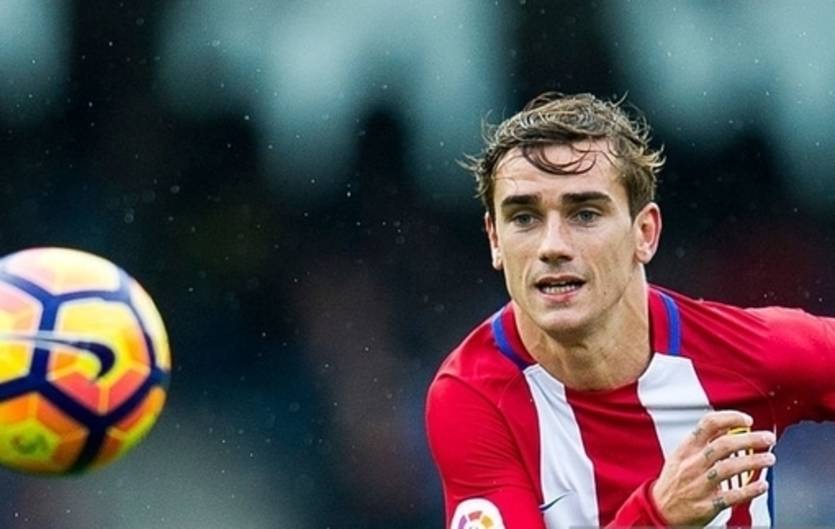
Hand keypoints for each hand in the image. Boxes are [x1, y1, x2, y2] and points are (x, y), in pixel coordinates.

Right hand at [651, 410, 775, 526]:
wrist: (660, 510)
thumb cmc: (674, 480)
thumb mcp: (681, 455)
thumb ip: (703, 441)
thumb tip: (728, 426)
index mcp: (686, 449)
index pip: (708, 424)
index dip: (730, 418)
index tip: (747, 420)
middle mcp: (692, 464)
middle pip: (724, 445)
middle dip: (750, 439)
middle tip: (767, 438)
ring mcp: (700, 484)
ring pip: (730, 468)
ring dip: (754, 462)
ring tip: (769, 458)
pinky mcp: (707, 505)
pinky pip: (732, 496)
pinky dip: (750, 490)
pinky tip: (762, 485)